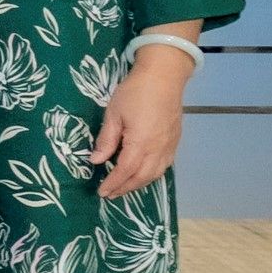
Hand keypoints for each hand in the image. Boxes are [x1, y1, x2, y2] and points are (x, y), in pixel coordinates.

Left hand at [93, 39, 199, 198]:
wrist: (164, 78)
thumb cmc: (135, 93)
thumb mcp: (113, 114)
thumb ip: (106, 140)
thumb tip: (96, 161)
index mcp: (141, 142)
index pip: (125, 170)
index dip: (113, 183)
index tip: (102, 192)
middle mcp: (158, 149)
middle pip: (142, 177)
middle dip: (125, 188)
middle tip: (110, 194)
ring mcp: (169, 146)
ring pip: (155, 173)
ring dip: (139, 184)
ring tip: (124, 188)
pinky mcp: (175, 141)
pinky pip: (164, 165)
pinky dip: (152, 175)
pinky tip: (142, 175)